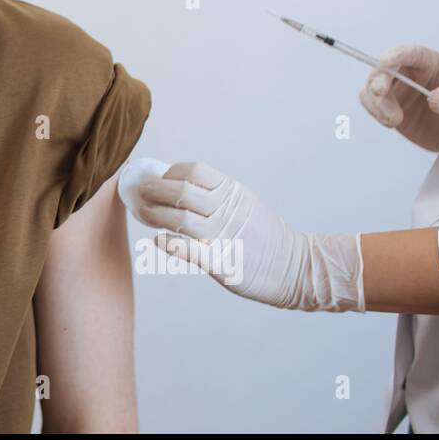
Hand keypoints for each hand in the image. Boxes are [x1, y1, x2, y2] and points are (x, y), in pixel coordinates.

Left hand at [129, 162, 365, 312]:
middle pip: (181, 192)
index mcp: (233, 193)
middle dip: (154, 191)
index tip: (158, 181)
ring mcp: (225, 237)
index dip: (170, 173)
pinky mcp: (223, 264)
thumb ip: (217, 194)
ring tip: (142, 214)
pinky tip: (157, 240)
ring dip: (154, 214)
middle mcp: (227, 211)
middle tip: (139, 195)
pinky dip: (170, 243)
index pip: (194, 170)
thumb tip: (180, 183)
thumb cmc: (266, 237)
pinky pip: (190, 250)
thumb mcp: (245, 203)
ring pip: (180, 218)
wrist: (299, 269)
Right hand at [358, 45, 438, 151]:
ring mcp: (392, 85)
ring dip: (378, 103)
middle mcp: (406, 69)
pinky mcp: (382, 100)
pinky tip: (390, 122)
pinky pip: (368, 101)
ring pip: (372, 86)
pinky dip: (375, 112)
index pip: (410, 53)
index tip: (386, 62)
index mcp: (427, 62)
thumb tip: (435, 99)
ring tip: (394, 121)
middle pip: (383, 68)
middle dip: (379, 80)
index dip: (396, 55)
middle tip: (380, 93)